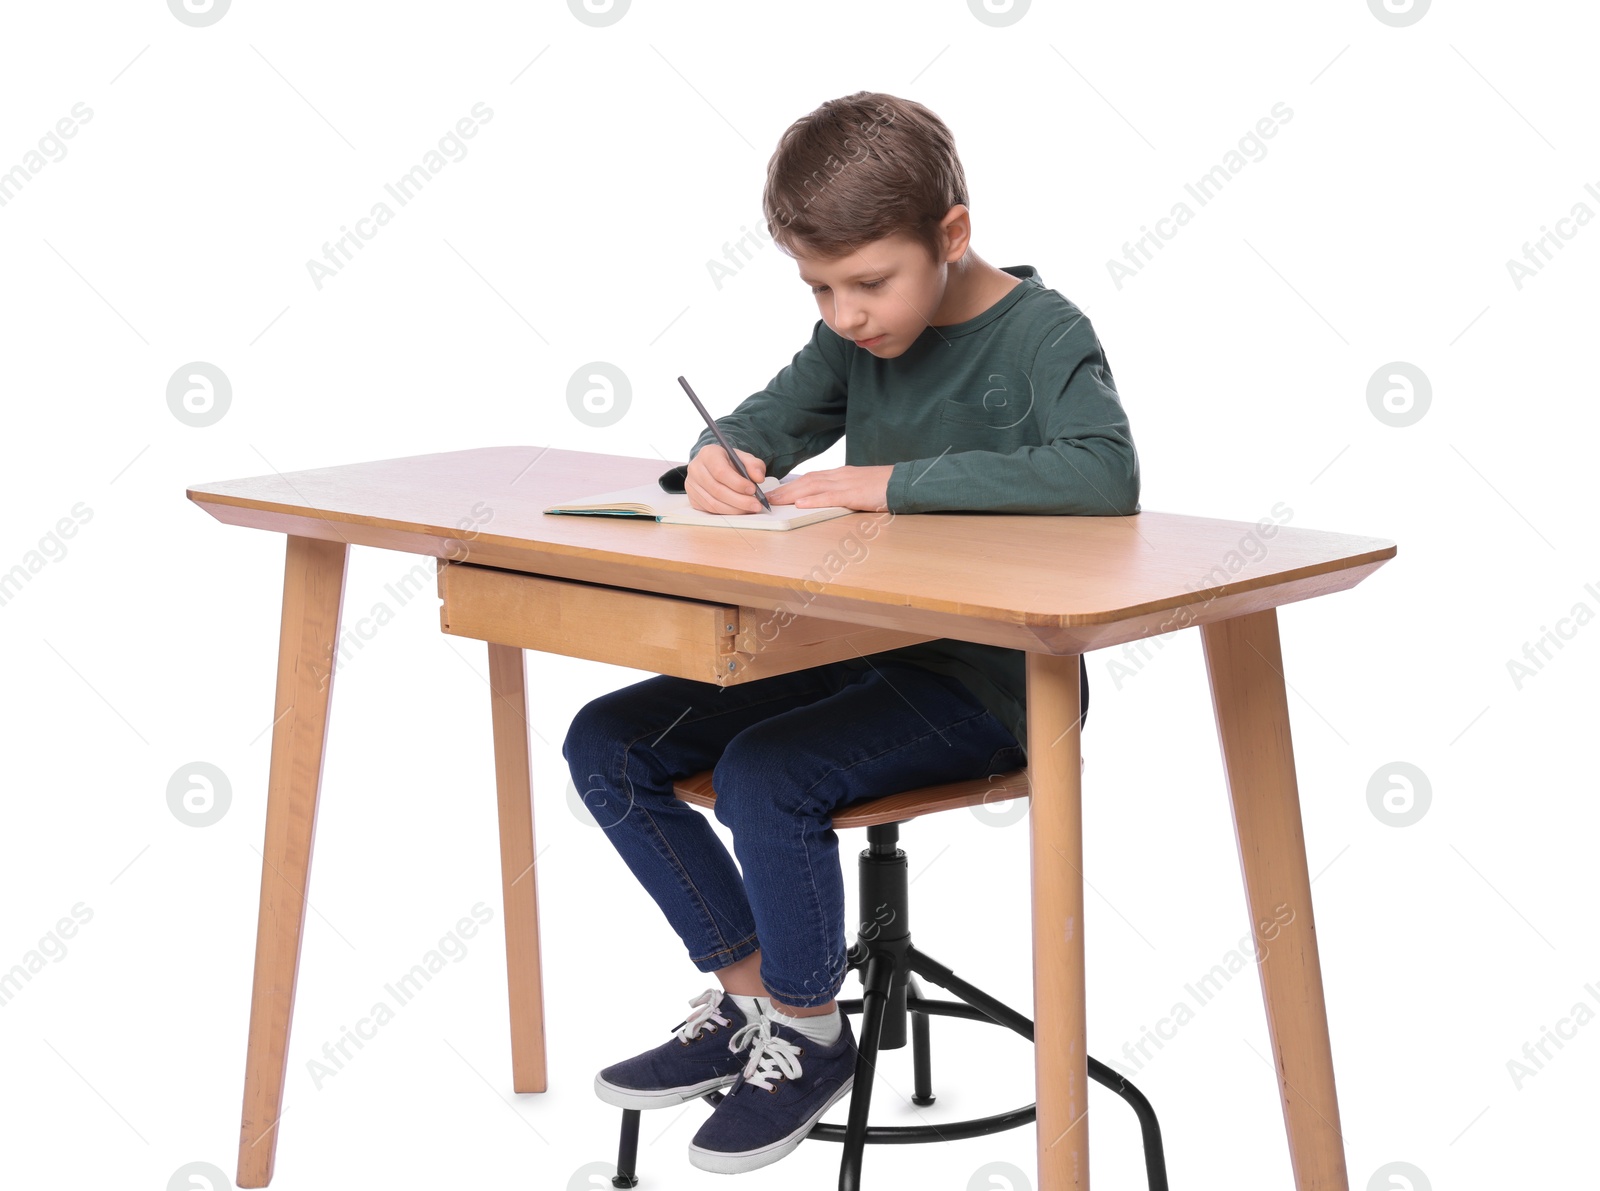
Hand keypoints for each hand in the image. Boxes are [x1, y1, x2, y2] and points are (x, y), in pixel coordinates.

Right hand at [685, 446, 768, 513]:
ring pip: (713, 503)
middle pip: (717, 490)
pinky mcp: (692, 498)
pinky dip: (726, 512)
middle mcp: (695, 469)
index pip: (720, 471)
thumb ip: (754, 465)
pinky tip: (739, 510)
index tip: (753, 490)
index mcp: (708, 454)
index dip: (737, 483)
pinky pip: (709, 509)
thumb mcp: (743, 458)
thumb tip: (759, 478)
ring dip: (734, 509)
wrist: (715, 465)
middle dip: (739, 500)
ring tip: (750, 508)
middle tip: (756, 504)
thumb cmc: (729, 462)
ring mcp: (691, 485)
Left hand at [766, 464, 892, 512]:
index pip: (811, 478)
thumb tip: (826, 500)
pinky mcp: (855, 494)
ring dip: (792, 494)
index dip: (792, 484)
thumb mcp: (860, 487)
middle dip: (785, 489)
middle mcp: (840, 476)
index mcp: (841, 475)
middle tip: (767, 497)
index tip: (776, 491)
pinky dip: (814, 500)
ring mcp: (847, 484)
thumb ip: (843, 491)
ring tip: (775, 501)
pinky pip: (831, 497)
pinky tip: (801, 504)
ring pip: (814, 487)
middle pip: (807, 481)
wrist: (904, 481)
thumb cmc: (884, 487)